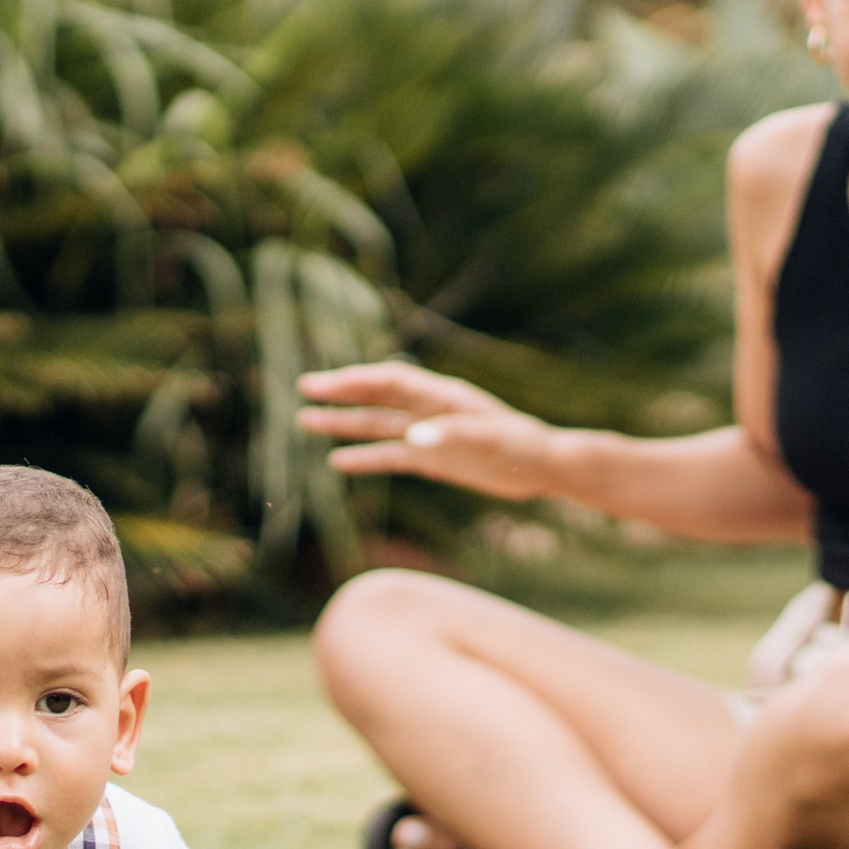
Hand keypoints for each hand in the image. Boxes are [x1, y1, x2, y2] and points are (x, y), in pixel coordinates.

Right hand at [296, 362, 555, 498]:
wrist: (544, 466)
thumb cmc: (522, 448)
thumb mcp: (489, 441)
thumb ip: (452, 436)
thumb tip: (414, 438)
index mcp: (443, 397)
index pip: (391, 382)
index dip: (357, 381)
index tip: (324, 383)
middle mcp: (431, 410)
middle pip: (378, 397)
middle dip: (342, 394)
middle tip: (304, 389)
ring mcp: (430, 433)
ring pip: (378, 425)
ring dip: (345, 424)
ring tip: (307, 422)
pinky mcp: (434, 458)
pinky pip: (392, 455)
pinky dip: (366, 458)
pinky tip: (338, 462)